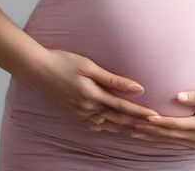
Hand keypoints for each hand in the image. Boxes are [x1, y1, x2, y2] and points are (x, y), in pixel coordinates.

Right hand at [34, 49, 159, 129]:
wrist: (38, 69)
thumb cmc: (64, 61)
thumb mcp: (90, 66)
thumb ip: (114, 79)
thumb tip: (137, 87)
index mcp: (92, 96)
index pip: (123, 107)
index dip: (140, 112)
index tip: (156, 116)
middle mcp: (87, 109)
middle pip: (118, 120)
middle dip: (137, 125)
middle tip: (154, 128)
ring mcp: (80, 114)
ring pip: (108, 126)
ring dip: (126, 130)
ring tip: (142, 133)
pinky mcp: (75, 114)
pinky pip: (96, 126)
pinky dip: (109, 129)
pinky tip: (116, 130)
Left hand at [88, 90, 194, 148]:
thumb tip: (178, 95)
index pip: (173, 124)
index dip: (156, 121)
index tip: (141, 117)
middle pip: (166, 136)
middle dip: (146, 131)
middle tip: (127, 125)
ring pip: (168, 141)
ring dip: (149, 138)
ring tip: (131, 132)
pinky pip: (174, 142)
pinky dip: (160, 140)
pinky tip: (149, 137)